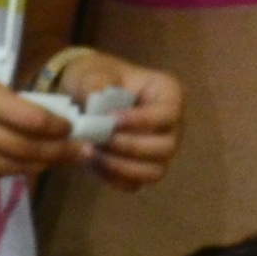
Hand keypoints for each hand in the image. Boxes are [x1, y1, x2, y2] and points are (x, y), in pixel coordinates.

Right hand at [0, 55, 75, 182]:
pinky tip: (26, 164)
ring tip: (60, 160)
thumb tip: (48, 122)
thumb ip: (7, 101)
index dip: (58, 128)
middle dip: (59, 151)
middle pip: (24, 149)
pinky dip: (12, 170)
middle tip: (82, 151)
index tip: (73, 127)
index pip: (29, 120)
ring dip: (40, 165)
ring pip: (10, 167)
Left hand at [46, 49, 183, 190]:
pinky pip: (135, 183)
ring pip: (154, 171)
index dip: (141, 121)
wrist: (84, 93)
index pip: (168, 114)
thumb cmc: (97, 76)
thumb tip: (96, 100)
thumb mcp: (93, 72)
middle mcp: (172, 125)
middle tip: (97, 140)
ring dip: (121, 167)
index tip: (110, 120)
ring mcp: (159, 149)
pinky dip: (113, 178)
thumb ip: (95, 83)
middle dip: (129, 147)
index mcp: (168, 94)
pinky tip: (92, 163)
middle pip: (166, 148)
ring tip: (90, 153)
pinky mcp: (142, 167)